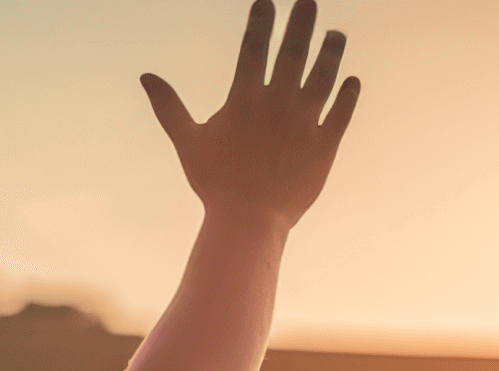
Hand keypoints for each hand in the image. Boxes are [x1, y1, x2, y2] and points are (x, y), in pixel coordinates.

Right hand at [142, 0, 360, 225]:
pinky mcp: (324, 145)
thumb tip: (146, 77)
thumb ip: (169, 105)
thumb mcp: (187, 140)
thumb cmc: (214, 182)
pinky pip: (341, 113)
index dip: (261, 20)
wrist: (249, 220)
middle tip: (309, 1)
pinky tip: (352, 80)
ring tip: (335, 36)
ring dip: (331, 52)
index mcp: (244, 98)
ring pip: (323, 76)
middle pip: (293, 52)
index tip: (267, 1)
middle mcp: (277, 103)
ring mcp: (304, 122)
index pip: (254, 46)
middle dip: (301, 22)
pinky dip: (348, 95)